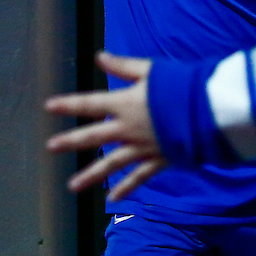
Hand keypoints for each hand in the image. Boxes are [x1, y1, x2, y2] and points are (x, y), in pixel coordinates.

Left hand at [45, 51, 166, 200]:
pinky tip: (112, 199)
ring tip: (72, 187)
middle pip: (94, 136)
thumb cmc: (180, 85)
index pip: (91, 103)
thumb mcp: (151, 70)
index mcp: (125, 103)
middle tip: (51, 147)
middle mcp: (128, 128)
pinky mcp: (158, 160)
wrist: (206, 110)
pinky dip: (126, 188)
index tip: (49, 106)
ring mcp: (141, 147)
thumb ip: (124, 65)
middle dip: (71, 141)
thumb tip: (99, 56)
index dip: (69, 104)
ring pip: (111, 163)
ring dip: (91, 175)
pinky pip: (138, 177)